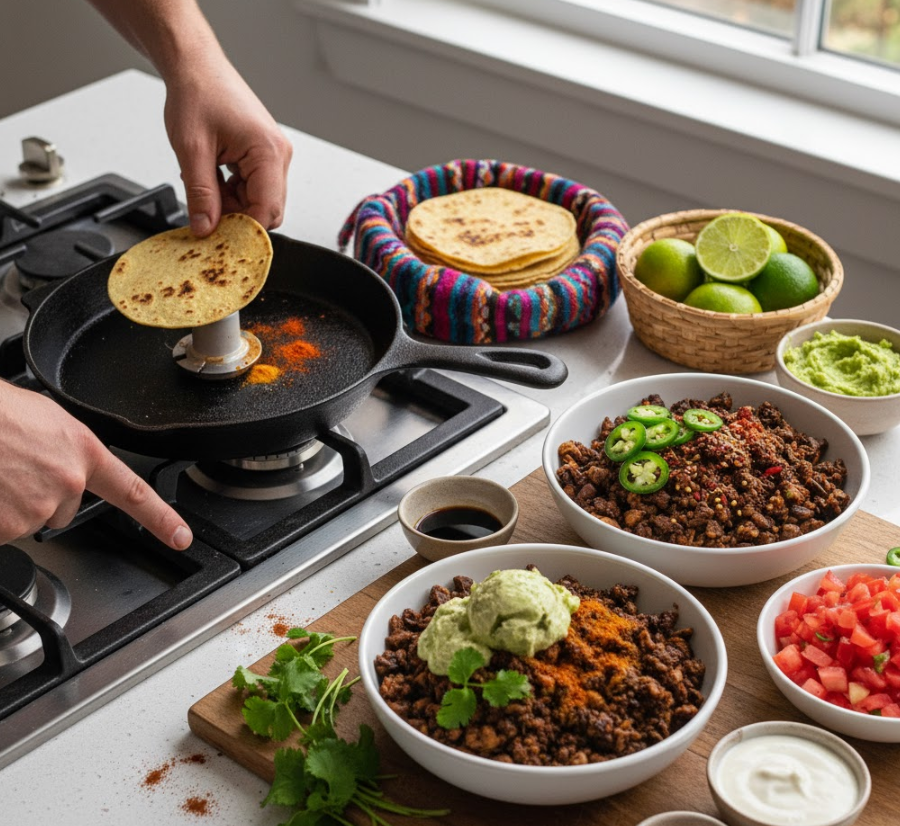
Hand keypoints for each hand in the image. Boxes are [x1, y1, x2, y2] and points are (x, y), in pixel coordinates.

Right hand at [0, 382, 192, 549]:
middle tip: (12, 468)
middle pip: (61, 509)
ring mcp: (36, 506)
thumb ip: (64, 450)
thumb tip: (60, 467)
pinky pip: (3, 530)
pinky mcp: (8, 527)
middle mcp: (67, 482)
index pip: (133, 492)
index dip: (160, 518)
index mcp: (82, 452)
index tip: (180, 536)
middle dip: (38, 495)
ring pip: (27, 520)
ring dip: (10, 504)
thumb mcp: (43, 421)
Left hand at [162, 57, 292, 236]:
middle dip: (237, 218)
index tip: (220, 242)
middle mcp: (278, 155)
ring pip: (258, 202)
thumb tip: (205, 229)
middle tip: (205, 213)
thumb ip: (200, 194)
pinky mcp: (263, 156)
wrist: (195, 66)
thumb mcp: (192, 149)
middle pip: (267, 210)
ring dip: (231, 204)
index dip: (244, 232)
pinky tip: (211, 178)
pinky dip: (231, 192)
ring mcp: (273, 156)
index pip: (267, 211)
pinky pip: (253, 189)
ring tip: (203, 183)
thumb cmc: (198, 93)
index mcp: (268, 152)